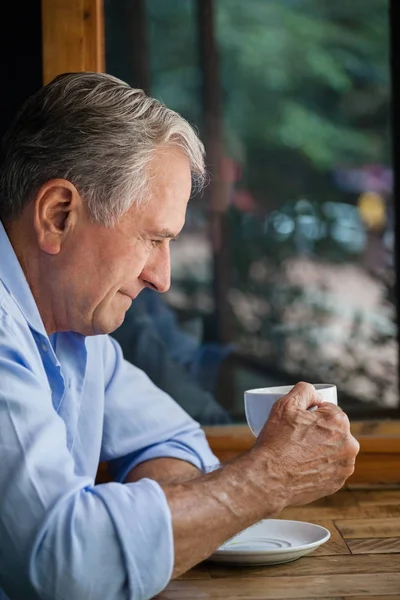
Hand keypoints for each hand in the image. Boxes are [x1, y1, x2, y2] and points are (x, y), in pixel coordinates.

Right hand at [255, 381, 359, 507]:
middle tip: (295, 437)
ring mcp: (344, 467)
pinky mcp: (337, 484)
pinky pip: (330, 469)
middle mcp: (349, 445)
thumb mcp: (285, 404)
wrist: (268, 479)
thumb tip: (316, 395)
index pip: (327, 409)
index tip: (298, 422)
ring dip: (320, 448)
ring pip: (332, 450)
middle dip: (317, 431)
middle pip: (332, 430)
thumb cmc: (276, 442)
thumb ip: (304, 390)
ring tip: (298, 453)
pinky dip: (319, 466)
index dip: (310, 414)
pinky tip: (303, 467)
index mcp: (338, 422)